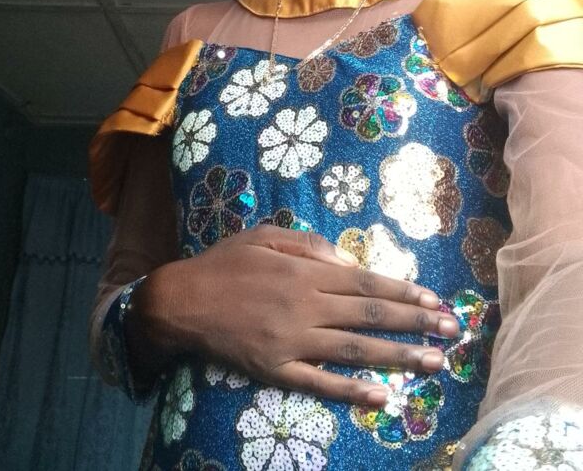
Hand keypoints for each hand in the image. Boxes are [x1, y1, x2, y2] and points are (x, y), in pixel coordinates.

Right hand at [127, 226, 458, 404]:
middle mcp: (306, 305)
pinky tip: (381, 397)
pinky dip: (351, 391)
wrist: (181, 301)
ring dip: (398, 356)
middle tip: (452, 330)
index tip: (435, 298)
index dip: (404, 291)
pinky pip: (319, 383)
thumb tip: (349, 260)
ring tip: (435, 362)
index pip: (366, 282)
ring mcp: (292, 340)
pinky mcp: (276, 369)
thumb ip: (309, 245)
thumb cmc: (225, 263)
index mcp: (305, 272)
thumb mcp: (265, 236)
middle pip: (370, 314)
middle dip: (415, 322)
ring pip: (354, 349)